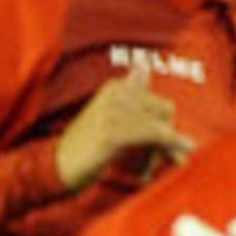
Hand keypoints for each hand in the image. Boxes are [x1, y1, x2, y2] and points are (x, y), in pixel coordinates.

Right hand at [52, 74, 189, 190]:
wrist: (54, 167)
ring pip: (160, 125)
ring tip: (176, 160)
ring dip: (170, 146)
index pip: (158, 102)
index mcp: (116, 87)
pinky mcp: (113, 131)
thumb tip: (143, 67)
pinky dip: (170, 145)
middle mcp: (115, 94)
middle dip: (170, 134)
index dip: (165, 122)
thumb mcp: (107, 114)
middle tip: (174, 157)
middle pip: (163, 111)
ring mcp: (112, 111)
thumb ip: (128, 92)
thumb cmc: (85, 145)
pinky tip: (181, 156)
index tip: (172, 141)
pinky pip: (153, 135)